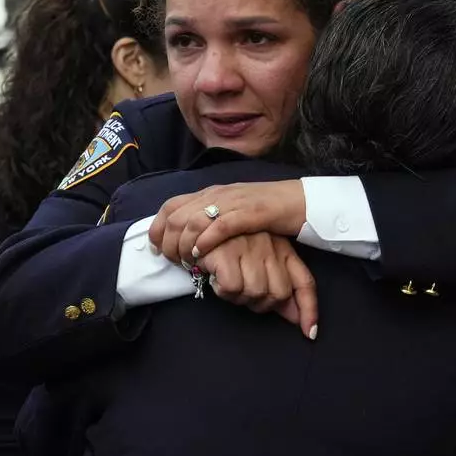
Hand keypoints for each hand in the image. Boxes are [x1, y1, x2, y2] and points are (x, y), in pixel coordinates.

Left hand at [148, 181, 306, 265]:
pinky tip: (200, 255)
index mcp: (211, 193)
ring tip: (185, 262)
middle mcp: (218, 194)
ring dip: (184, 245)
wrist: (298, 201)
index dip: (158, 228)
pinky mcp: (250, 213)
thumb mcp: (231, 211)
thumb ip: (211, 219)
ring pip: (194, 221)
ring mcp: (233, 202)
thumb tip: (188, 237)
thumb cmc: (265, 211)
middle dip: (169, 242)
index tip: (156, 248)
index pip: (171, 205)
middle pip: (178, 216)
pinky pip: (220, 226)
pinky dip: (205, 242)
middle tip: (172, 261)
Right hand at [198, 233, 317, 338]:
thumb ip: (276, 289)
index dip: (309, 310)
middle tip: (242, 290)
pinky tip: (216, 275)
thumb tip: (296, 318)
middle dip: (260, 302)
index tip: (310, 333)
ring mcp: (250, 247)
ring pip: (255, 293)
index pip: (304, 283)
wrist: (196, 229)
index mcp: (282, 249)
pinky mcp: (228, 251)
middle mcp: (271, 246)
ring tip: (227, 280)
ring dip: (238, 296)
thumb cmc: (227, 249)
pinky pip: (232, 288)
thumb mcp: (256, 265)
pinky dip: (221, 289)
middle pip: (278, 294)